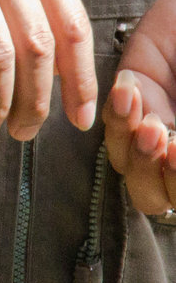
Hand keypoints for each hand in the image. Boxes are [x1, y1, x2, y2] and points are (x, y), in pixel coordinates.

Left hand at [102, 0, 175, 213]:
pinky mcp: (130, 96)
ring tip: (146, 120)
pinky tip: (130, 89)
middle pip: (151, 193)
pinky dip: (118, 109)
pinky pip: (112, 116)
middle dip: (151, 170)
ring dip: (131, 145)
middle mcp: (174, 149)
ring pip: (124, 161)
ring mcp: (152, 125)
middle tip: (159, 136)